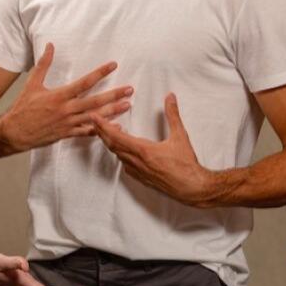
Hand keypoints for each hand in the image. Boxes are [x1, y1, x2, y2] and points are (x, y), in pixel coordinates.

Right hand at [0, 43, 132, 152]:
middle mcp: (67, 110)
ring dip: (113, 111)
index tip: (113, 65)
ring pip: (95, 117)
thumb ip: (43, 64)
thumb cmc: (23, 108)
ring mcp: (68, 123)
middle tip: (130, 89)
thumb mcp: (32, 83)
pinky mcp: (67, 134)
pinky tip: (115, 127)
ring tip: (127, 105)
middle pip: (95, 101)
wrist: (14, 132)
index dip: (100, 73)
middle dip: (114, 95)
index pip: (85, 82)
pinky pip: (88, 132)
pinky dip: (102, 130)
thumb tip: (50, 45)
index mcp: (60, 96)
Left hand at [92, 93, 214, 206]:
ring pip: (118, 155)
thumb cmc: (186, 164)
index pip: (116, 136)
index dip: (102, 126)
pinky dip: (120, 154)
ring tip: (109, 132)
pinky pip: (125, 165)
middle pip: (112, 145)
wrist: (191, 188)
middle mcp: (137, 162)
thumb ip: (172, 115)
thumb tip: (170, 97)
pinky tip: (124, 151)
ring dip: (111, 143)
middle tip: (95, 121)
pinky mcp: (142, 179)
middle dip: (102, 132)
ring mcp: (138, 172)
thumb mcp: (180, 136)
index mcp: (143, 150)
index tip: (94, 117)